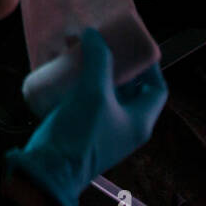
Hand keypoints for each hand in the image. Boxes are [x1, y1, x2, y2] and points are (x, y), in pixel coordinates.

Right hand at [4, 28, 166, 205]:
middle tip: (102, 43)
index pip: (157, 88)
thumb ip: (99, 60)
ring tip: (79, 50)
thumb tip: (94, 34)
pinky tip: (64, 69)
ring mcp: (102, 129)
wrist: (49, 170)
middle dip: (115, 62)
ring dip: (93, 70)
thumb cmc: (81, 134)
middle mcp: (124, 126)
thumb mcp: (94, 92)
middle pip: (128, 87)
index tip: (134, 46)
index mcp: (139, 121)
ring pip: (103, 92)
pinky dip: (77, 83)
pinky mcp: (80, 130)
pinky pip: (84, 101)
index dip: (149, 65)